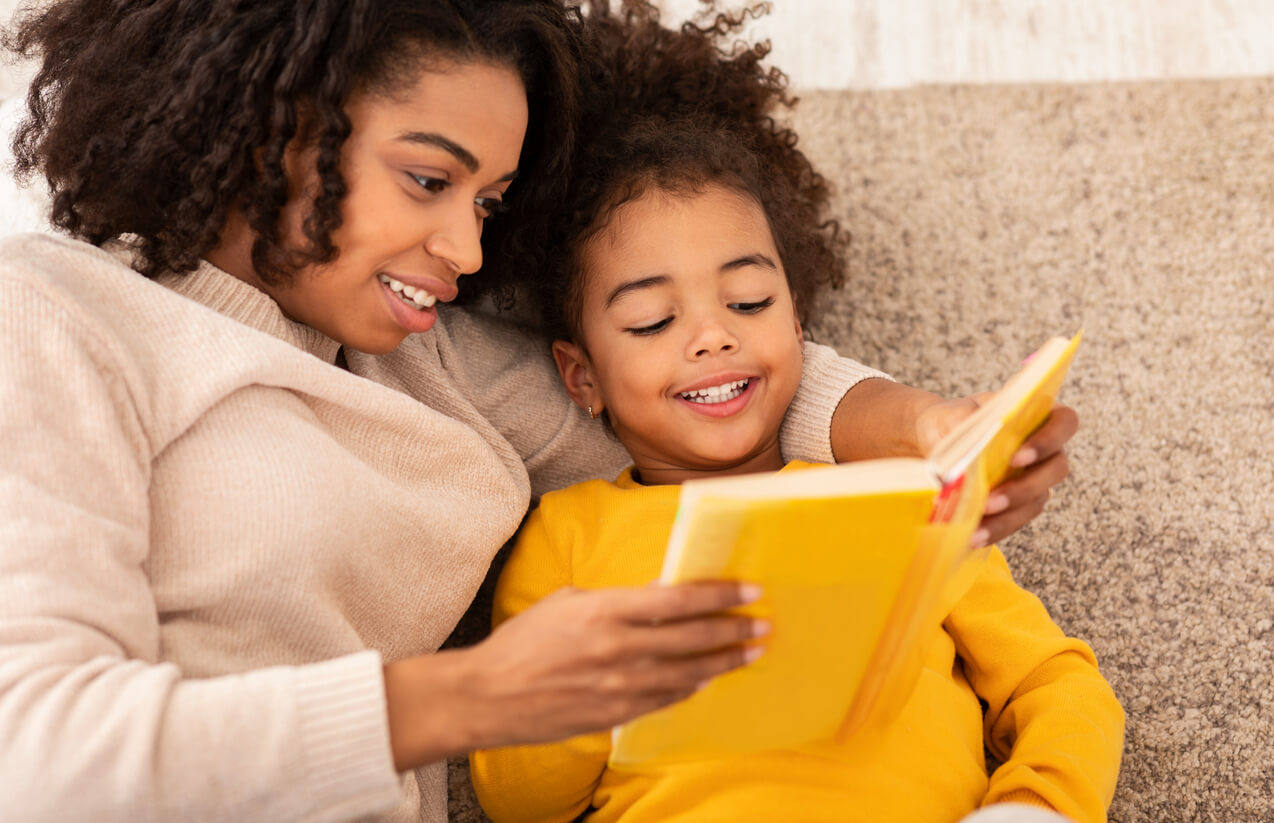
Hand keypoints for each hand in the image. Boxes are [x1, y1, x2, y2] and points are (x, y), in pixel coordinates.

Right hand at [383, 581, 765, 768]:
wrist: (489, 696)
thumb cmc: (523, 642)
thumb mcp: (567, 602)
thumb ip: (614, 601)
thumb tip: (653, 598)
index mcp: (606, 610)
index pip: (679, 599)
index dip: (719, 593)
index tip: (749, 589)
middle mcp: (620, 648)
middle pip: (694, 638)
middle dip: (734, 629)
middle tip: (762, 624)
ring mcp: (620, 686)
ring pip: (689, 673)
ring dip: (724, 662)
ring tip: (750, 653)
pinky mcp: (616, 714)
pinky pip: (665, 699)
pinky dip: (691, 688)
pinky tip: (707, 680)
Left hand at [916, 396, 1077, 547]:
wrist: (929, 442)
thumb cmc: (949, 421)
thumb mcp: (952, 413)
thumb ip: (962, 418)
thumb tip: (967, 434)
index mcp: (1035, 417)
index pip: (1064, 422)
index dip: (1048, 440)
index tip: (1017, 457)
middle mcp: (1042, 450)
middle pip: (1056, 469)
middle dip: (1025, 488)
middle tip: (992, 499)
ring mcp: (1032, 479)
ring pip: (1036, 500)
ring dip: (1008, 516)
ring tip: (977, 527)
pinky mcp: (1016, 504)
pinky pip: (1015, 520)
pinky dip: (995, 530)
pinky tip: (974, 536)